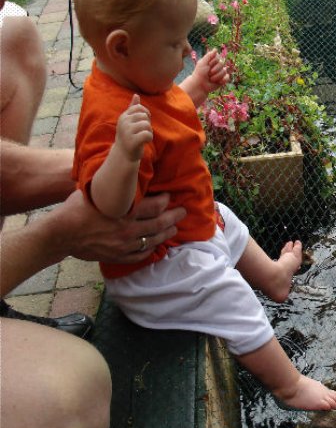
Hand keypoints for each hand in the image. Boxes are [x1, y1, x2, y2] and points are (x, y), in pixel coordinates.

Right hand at [49, 190, 185, 263]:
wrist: (60, 234)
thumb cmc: (76, 208)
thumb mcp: (96, 192)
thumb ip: (114, 188)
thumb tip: (123, 172)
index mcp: (124, 211)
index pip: (156, 206)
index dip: (166, 201)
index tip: (169, 197)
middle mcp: (128, 229)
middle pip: (160, 224)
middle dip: (174, 217)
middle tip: (183, 212)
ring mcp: (124, 245)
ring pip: (154, 240)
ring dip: (167, 233)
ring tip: (174, 228)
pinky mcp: (118, 256)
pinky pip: (141, 254)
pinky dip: (151, 249)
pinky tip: (156, 244)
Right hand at [115, 94, 152, 160]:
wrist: (124, 154)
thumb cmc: (129, 136)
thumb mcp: (130, 122)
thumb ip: (133, 109)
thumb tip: (136, 95)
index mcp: (123, 116)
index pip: (140, 108)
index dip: (146, 115)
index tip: (143, 123)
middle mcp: (123, 122)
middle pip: (144, 116)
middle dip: (147, 125)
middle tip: (142, 133)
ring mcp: (126, 132)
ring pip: (147, 125)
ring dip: (149, 132)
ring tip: (142, 137)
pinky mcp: (132, 141)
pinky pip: (147, 134)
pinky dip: (149, 138)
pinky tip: (144, 142)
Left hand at [192, 49, 229, 92]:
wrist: (200, 85)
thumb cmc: (199, 73)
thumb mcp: (202, 62)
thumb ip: (209, 55)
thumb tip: (216, 49)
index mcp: (213, 60)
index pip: (218, 57)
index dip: (212, 62)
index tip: (207, 65)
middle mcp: (218, 65)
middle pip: (222, 64)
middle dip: (214, 70)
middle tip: (208, 73)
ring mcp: (221, 72)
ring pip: (224, 71)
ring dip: (216, 76)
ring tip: (211, 79)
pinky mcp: (224, 79)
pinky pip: (227, 78)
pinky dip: (222, 80)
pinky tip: (217, 82)